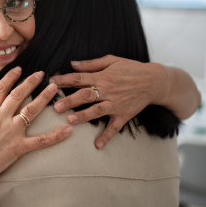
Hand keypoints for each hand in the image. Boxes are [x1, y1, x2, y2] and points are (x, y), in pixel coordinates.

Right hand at [0, 68, 71, 182]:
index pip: (1, 89)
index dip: (10, 77)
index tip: (18, 69)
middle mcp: (2, 118)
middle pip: (19, 95)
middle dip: (30, 82)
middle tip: (41, 73)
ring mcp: (12, 132)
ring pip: (32, 111)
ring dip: (44, 98)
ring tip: (55, 88)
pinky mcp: (20, 147)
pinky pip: (41, 141)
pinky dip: (55, 136)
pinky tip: (68, 130)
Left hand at [49, 55, 167, 148]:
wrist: (155, 81)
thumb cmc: (130, 68)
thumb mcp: (111, 61)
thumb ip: (91, 64)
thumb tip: (72, 64)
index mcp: (102, 77)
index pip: (79, 78)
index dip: (64, 80)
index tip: (50, 83)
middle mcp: (108, 91)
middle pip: (85, 96)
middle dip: (70, 101)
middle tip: (55, 106)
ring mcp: (116, 104)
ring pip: (97, 111)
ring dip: (84, 116)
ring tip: (70, 120)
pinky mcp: (124, 115)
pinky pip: (114, 127)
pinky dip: (107, 137)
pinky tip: (97, 145)